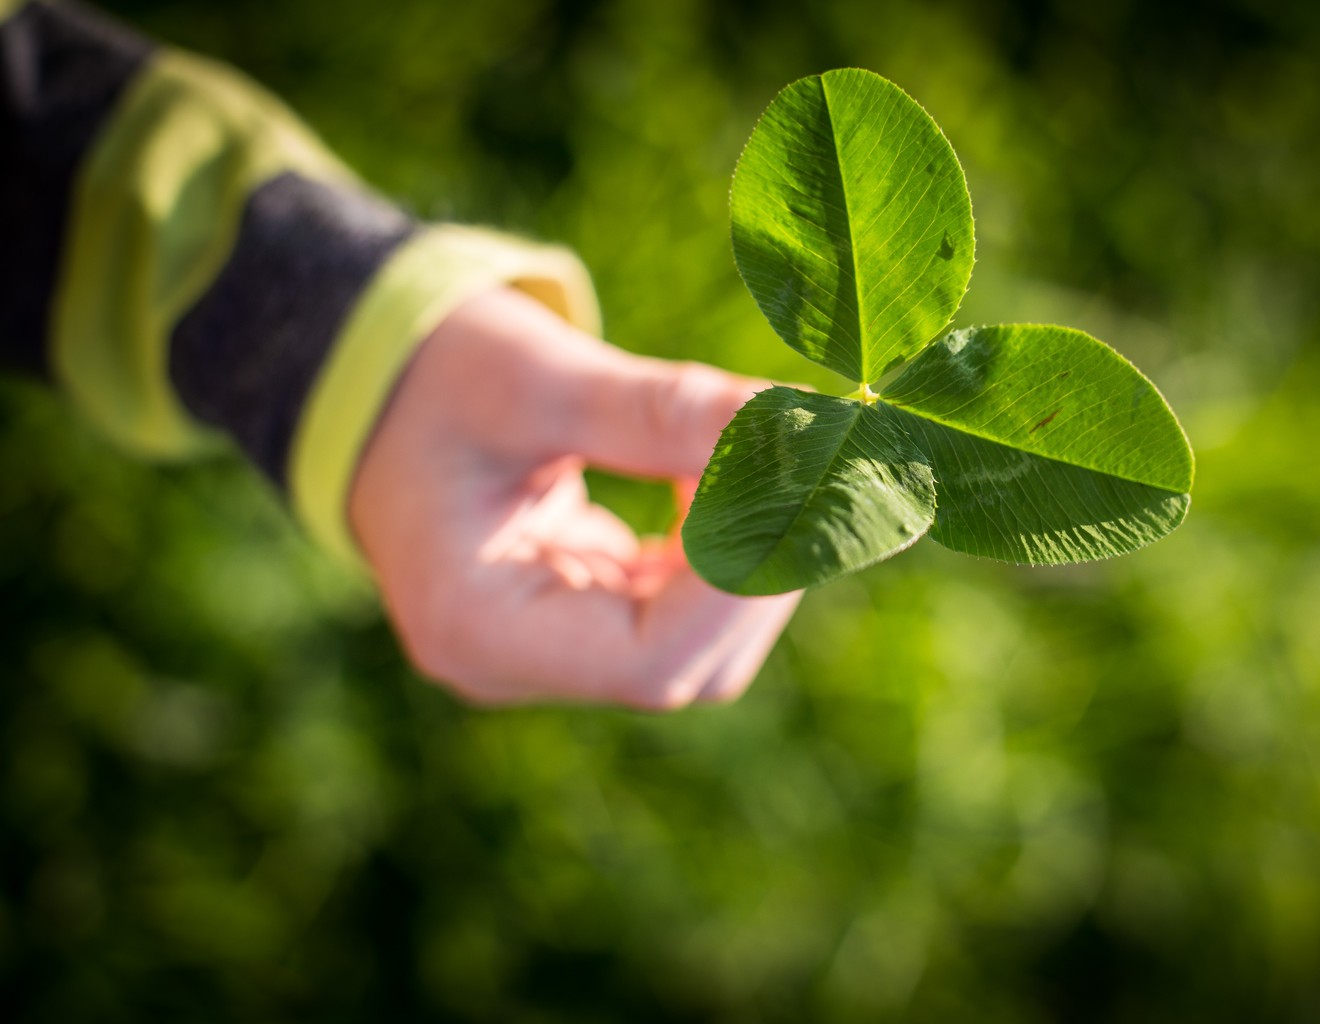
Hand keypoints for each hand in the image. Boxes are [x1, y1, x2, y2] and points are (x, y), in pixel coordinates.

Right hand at [349, 287, 800, 707]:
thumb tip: (808, 426)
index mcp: (478, 630)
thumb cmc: (432, 373)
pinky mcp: (581, 617)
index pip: (652, 658)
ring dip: (752, 554)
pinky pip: (681, 610)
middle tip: (803, 455)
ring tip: (754, 449)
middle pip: (688, 667)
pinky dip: (724, 545)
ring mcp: (549, 652)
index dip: (740, 576)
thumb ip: (662, 410)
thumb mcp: (535, 378)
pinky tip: (725, 471)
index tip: (790, 470)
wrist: (374, 382)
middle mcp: (512, 665)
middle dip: (762, 565)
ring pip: (699, 646)